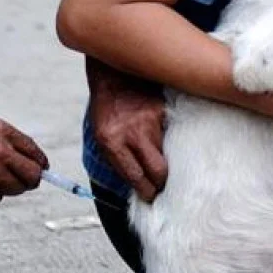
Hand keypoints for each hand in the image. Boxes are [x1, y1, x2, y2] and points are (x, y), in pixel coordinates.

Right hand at [0, 118, 48, 203]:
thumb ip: (6, 143)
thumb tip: (31, 162)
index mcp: (1, 130)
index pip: (32, 149)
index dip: (40, 162)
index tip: (43, 168)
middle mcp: (1, 149)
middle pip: (33, 174)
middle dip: (32, 180)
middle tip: (26, 182)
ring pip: (17, 188)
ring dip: (8, 188)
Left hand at [88, 59, 166, 201]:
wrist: (112, 74)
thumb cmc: (106, 107)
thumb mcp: (101, 135)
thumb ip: (117, 158)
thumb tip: (137, 182)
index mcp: (111, 142)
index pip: (135, 177)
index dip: (146, 192)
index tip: (151, 198)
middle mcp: (131, 133)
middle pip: (158, 171)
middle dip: (162, 184)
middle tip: (163, 188)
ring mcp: (149, 121)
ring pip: (167, 153)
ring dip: (165, 160)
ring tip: (164, 162)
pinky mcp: (162, 111)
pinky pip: (171, 134)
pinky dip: (169, 139)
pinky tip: (165, 137)